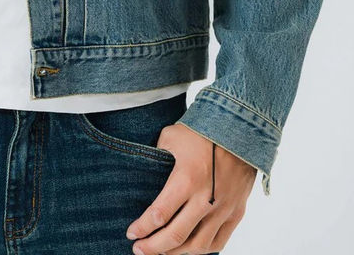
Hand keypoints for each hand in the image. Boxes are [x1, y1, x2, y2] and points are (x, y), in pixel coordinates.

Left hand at [125, 123, 256, 253]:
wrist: (241, 130)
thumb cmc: (203, 131)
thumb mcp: (172, 136)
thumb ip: (157, 157)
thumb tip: (145, 172)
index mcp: (187, 178)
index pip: (159, 214)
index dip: (142, 227)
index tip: (131, 233)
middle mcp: (206, 198)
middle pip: (176, 235)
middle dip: (153, 246)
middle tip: (139, 249)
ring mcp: (223, 208)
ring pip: (197, 245)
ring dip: (175, 253)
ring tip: (160, 251)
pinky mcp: (236, 212)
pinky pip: (218, 241)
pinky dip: (201, 250)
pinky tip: (188, 248)